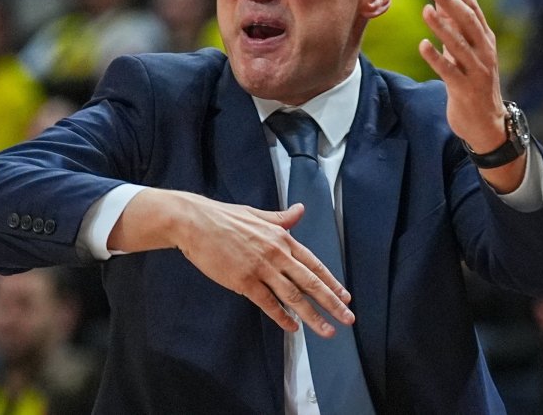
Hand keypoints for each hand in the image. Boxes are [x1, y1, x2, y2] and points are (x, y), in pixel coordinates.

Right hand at [110, 189, 353, 336]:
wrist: (195, 222)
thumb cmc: (224, 217)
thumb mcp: (258, 214)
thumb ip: (281, 218)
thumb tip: (300, 210)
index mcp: (282, 237)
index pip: (314, 264)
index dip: (331, 282)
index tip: (345, 296)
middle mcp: (277, 253)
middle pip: (310, 283)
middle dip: (332, 303)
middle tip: (348, 319)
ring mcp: (261, 268)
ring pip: (293, 296)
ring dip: (312, 316)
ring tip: (327, 331)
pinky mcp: (244, 281)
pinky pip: (268, 303)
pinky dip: (282, 317)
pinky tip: (292, 327)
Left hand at [418, 0, 506, 149]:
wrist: (487, 124)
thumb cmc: (474, 83)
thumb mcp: (467, 53)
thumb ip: (456, 29)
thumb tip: (441, 2)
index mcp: (485, 40)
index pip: (473, 10)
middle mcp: (484, 52)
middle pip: (468, 22)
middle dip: (451, 1)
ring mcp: (477, 71)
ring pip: (459, 45)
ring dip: (442, 27)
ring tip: (426, 10)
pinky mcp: (465, 90)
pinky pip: (449, 71)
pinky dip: (436, 58)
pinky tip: (423, 45)